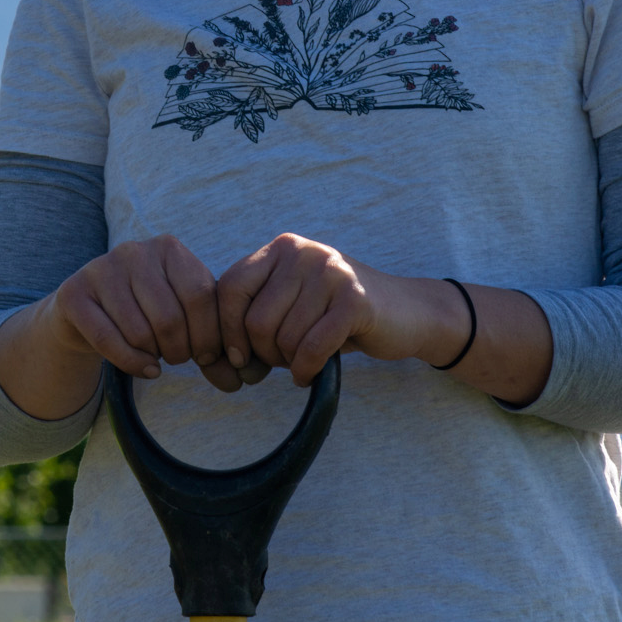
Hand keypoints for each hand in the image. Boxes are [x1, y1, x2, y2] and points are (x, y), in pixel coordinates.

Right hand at [38, 234, 243, 391]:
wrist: (88, 313)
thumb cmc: (148, 313)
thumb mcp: (184, 315)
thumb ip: (212, 340)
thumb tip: (234, 378)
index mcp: (169, 248)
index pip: (200, 295)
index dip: (209, 335)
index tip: (207, 357)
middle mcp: (134, 251)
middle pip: (170, 317)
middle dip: (181, 350)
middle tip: (179, 358)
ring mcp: (100, 269)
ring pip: (140, 332)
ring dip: (155, 356)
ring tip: (157, 354)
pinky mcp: (74, 293)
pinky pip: (109, 340)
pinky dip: (132, 363)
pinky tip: (146, 369)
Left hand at [216, 233, 468, 386]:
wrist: (407, 313)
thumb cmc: (336, 315)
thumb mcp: (292, 302)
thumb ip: (254, 314)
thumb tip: (214, 355)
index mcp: (280, 248)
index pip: (229, 289)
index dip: (226, 331)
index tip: (238, 358)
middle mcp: (302, 252)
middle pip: (255, 321)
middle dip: (263, 355)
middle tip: (282, 362)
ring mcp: (330, 272)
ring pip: (283, 338)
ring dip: (289, 363)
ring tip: (303, 361)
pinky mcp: (355, 300)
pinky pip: (312, 348)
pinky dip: (306, 370)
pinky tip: (311, 373)